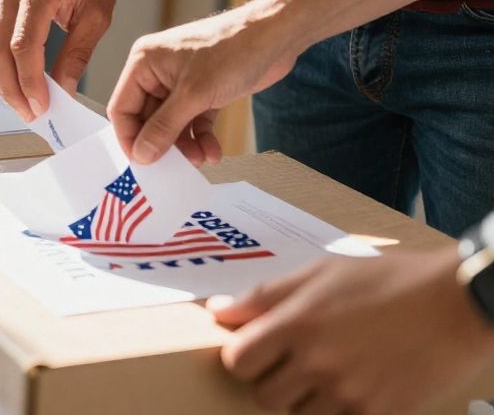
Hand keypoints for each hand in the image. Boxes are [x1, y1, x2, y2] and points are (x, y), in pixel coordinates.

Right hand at [0, 0, 118, 121]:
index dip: (29, 82)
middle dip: (11, 89)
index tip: (42, 107)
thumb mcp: (97, 15)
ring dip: (1, 82)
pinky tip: (15, 83)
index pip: (23, 46)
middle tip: (29, 114)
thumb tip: (61, 92)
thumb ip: (76, 55)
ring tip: (22, 104)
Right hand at [109, 0, 299, 165]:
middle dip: (163, 143)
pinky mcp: (203, 90)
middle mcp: (158, 72)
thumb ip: (163, 127)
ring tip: (200, 158)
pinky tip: (212, 151)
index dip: (130, 137)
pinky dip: (201, 137)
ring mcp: (181, 82)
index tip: (142, 163)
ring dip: (184, 144)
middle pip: (147, 119)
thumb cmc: (232, 52)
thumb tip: (141, 154)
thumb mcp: (193, 95)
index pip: (122, 108)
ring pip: (172, 124)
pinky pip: (193, 121)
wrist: (275, 37)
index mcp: (144, 63)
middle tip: (174, 166)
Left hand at [210, 250, 493, 413]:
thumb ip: (265, 295)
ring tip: (331, 372)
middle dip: (273, 379)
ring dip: (307, 399)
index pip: (239, 361)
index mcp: (298, 324)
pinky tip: (358, 385)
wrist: (458, 302)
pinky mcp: (380, 413)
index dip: (244, 356)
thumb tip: (217, 310)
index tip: (259, 349)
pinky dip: (342, 410)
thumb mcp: (321, 273)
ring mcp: (350, 393)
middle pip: (265, 395)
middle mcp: (318, 363)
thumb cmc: (388, 279)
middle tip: (297, 362)